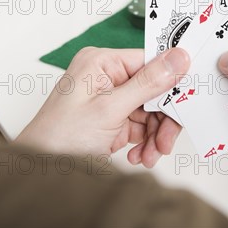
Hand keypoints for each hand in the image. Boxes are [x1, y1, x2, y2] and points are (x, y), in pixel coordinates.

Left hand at [16, 47, 189, 167]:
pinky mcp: (114, 118)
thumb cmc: (59, 137)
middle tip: (166, 141)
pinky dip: (146, 142)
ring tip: (151, 155)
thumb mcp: (110, 109)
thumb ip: (148, 83)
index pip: (151, 62)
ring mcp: (112, 99)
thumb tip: (178, 56)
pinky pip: (143, 126)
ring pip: (152, 111)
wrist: (40, 170)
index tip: (188, 100)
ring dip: (156, 136)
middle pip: (155, 90)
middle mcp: (108, 76)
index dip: (171, 83)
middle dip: (163, 119)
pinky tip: (139, 156)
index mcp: (102, 62)